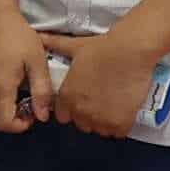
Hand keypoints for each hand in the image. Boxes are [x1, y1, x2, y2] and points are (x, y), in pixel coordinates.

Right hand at [0, 10, 51, 138]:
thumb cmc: (17, 36)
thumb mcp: (37, 61)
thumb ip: (41, 91)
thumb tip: (43, 116)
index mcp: (0, 88)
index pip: (4, 124)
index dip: (19, 126)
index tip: (32, 113)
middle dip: (14, 115)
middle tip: (29, 97)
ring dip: (5, 103)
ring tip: (18, 83)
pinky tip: (5, 74)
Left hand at [43, 29, 157, 138]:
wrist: (130, 51)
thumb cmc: (102, 48)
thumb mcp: (75, 46)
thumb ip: (55, 45)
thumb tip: (40, 37)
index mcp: (67, 96)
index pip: (63, 116)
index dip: (72, 109)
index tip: (84, 101)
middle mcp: (80, 111)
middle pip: (82, 124)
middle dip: (88, 116)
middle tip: (101, 102)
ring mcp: (100, 119)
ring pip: (99, 130)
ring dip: (104, 122)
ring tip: (113, 107)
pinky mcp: (120, 123)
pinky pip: (117, 133)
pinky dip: (120, 126)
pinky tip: (124, 112)